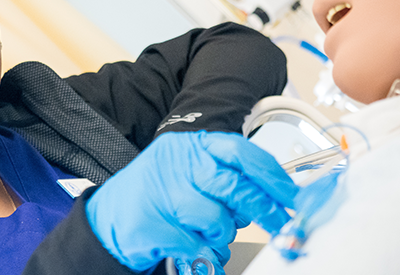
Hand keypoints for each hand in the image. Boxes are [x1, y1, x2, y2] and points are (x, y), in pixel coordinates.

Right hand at [85, 131, 297, 271]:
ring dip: (220, 235)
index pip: (239, 151)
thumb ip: (223, 177)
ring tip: (203, 233)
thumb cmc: (152, 196)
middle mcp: (174, 164)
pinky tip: (190, 246)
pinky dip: (202, 253)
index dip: (272, 175)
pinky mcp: (153, 225)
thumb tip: (272, 195)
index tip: (293, 195)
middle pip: (235, 187)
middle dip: (265, 211)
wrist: (106, 220)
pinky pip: (198, 246)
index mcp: (186, 146)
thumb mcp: (186, 173)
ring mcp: (161, 193)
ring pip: (218, 221)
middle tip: (280, 225)